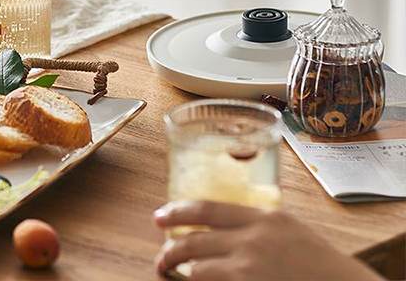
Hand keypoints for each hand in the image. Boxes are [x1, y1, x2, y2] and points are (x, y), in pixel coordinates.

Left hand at [153, 201, 382, 280]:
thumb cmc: (324, 265)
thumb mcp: (291, 230)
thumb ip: (259, 225)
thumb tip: (229, 227)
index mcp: (262, 218)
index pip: (207, 209)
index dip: (177, 212)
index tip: (160, 216)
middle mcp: (252, 240)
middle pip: (196, 240)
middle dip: (171, 249)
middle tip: (159, 256)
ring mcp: (250, 270)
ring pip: (199, 269)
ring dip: (180, 272)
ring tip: (169, 273)